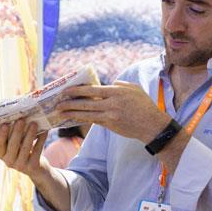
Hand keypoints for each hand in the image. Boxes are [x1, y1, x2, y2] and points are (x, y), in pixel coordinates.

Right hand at [0, 119, 49, 180]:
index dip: (1, 135)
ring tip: (34, 123)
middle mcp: (8, 162)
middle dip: (17, 132)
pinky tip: (44, 131)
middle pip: (13, 145)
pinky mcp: (32, 166)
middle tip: (21, 119)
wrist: (37, 169)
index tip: (4, 124)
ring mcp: (20, 166)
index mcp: (2, 154)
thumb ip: (12, 135)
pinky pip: (37, 151)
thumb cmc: (23, 151)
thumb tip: (16, 115)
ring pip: (25, 148)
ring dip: (30, 134)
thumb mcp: (15, 145)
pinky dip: (41, 140)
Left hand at [55, 83, 170, 142]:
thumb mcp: (134, 89)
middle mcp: (112, 103)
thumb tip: (107, 85)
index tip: (67, 90)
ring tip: (60, 112)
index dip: (78, 90)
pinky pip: (93, 121)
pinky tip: (74, 118)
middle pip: (87, 102)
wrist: (153, 126)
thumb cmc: (145, 106)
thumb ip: (120, 85)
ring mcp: (111, 115)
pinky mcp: (111, 125)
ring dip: (72, 112)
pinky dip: (82, 119)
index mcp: (117, 91)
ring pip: (87, 113)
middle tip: (58, 102)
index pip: (93, 90)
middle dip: (71, 102)